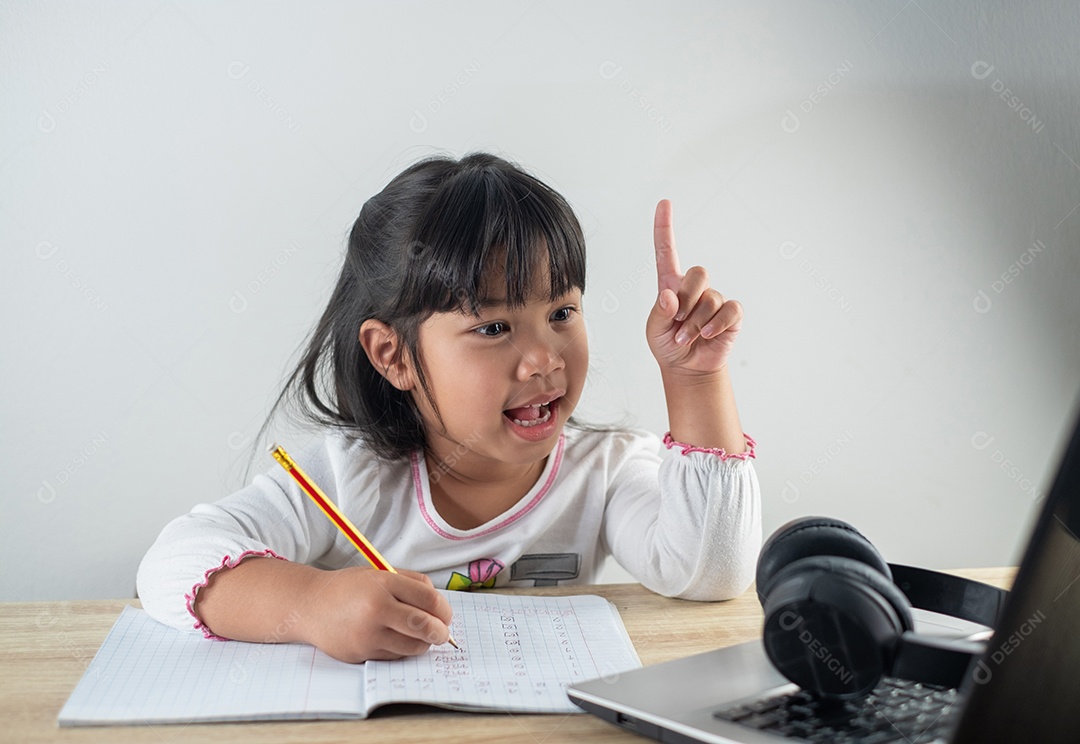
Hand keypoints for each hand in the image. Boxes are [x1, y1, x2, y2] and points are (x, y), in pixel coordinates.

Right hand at [302, 567, 452, 662]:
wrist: (310, 606)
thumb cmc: (349, 589)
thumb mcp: (379, 574)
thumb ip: (411, 583)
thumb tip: (439, 605)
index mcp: (383, 583)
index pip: (428, 599)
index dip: (444, 609)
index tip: (445, 614)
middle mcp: (375, 609)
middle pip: (424, 625)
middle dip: (440, 631)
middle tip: (442, 632)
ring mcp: (367, 634)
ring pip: (412, 646)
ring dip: (423, 643)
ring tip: (420, 635)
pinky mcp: (361, 653)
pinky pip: (394, 655)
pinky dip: (402, 650)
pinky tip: (396, 639)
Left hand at [645, 199, 742, 375]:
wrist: (687, 367)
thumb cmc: (668, 344)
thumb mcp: (654, 330)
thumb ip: (659, 313)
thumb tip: (669, 295)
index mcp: (671, 285)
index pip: (667, 251)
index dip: (664, 226)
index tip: (664, 202)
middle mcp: (694, 287)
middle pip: (698, 273)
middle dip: (687, 300)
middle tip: (678, 321)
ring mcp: (714, 298)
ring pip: (710, 298)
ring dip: (695, 323)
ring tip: (687, 337)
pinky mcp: (731, 314)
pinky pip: (728, 311)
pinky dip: (715, 326)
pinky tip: (707, 336)